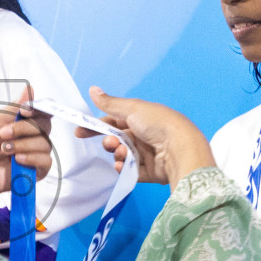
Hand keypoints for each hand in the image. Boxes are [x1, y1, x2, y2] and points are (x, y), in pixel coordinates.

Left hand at [0, 86, 54, 201]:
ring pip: (44, 143)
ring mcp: (38, 152)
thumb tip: (30, 88)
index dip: (39, 109)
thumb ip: (16, 106)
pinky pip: (45, 160)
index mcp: (28, 121)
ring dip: (22, 145)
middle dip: (24, 128)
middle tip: (3, 134)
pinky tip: (17, 160)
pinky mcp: (39, 169)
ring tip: (5, 149)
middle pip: (45, 125)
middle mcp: (36, 135)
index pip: (44, 110)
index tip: (24, 111)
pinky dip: (31, 158)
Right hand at [76, 87, 212, 186]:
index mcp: (142, 118)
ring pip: (122, 155)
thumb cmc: (159, 124)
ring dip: (118, 154)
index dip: (97, 126)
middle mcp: (145, 135)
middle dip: (109, 142)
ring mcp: (148, 154)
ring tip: (122, 153)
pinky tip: (123, 165)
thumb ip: (110, 103)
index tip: (81, 133)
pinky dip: (124, 168)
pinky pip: (130, 171)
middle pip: (117, 140)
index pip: (114, 121)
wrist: (180, 149)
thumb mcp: (132, 108)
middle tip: (111, 143)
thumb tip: (92, 89)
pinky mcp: (150, 171)